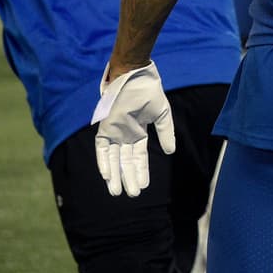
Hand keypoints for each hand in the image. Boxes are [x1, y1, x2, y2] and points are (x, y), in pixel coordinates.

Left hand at [92, 61, 174, 197]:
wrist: (135, 77)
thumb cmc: (149, 92)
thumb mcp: (162, 114)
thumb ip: (165, 133)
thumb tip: (170, 152)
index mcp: (138, 133)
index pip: (139, 157)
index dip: (141, 171)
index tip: (144, 186)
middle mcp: (124, 136)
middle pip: (126, 162)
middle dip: (128, 178)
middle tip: (132, 195)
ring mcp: (113, 132)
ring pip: (113, 159)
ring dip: (114, 175)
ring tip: (116, 192)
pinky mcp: (104, 127)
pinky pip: (102, 148)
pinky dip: (103, 160)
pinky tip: (106, 174)